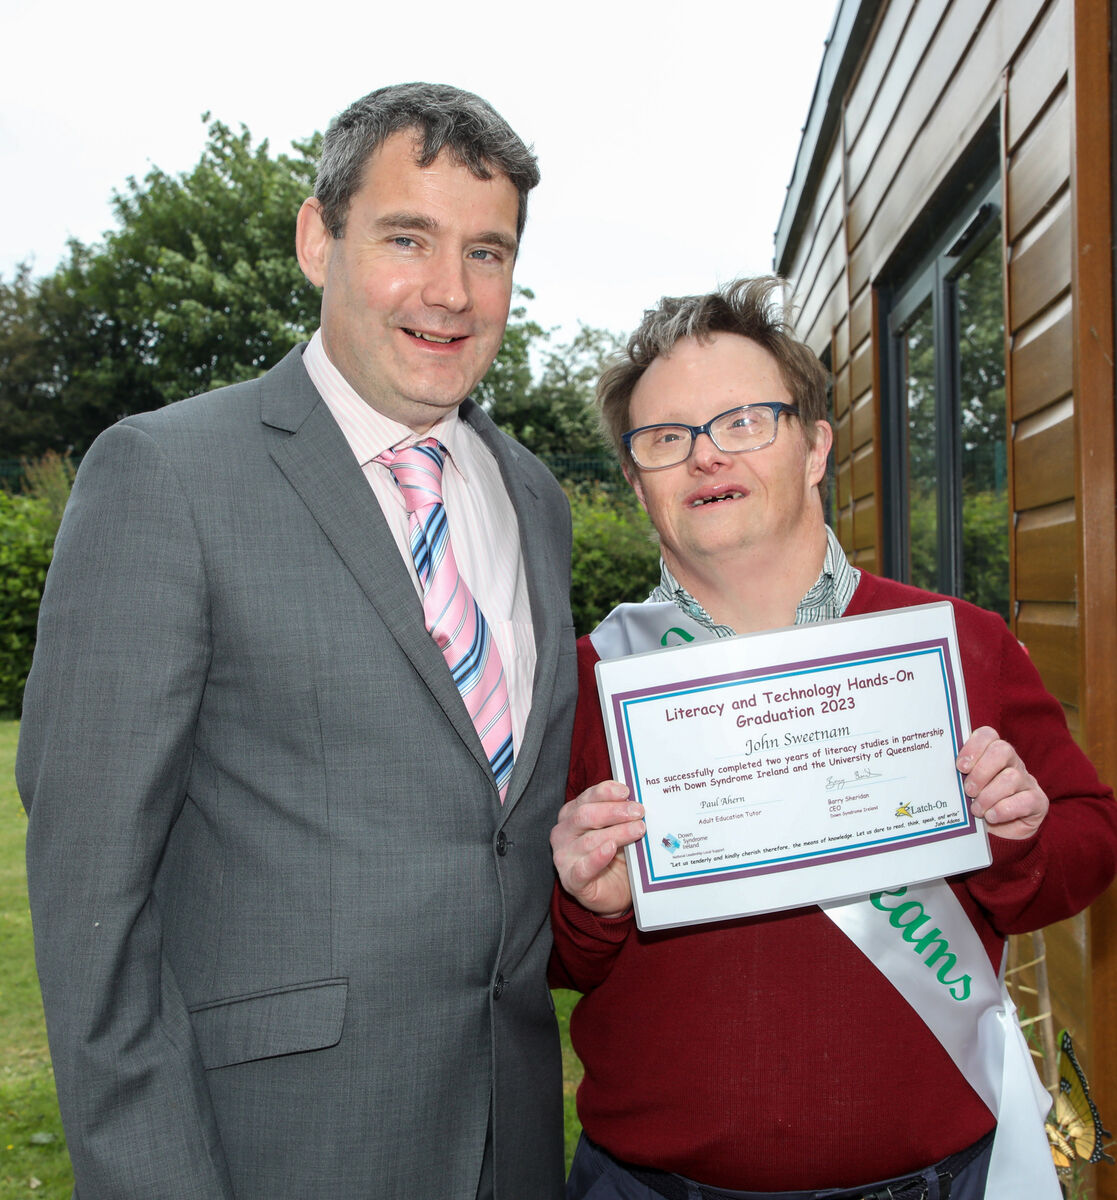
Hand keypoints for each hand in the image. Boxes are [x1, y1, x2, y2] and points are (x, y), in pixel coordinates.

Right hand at [551, 781, 644, 916]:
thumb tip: (639, 801)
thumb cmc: (615, 855)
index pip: (587, 798)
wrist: (615, 891)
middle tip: (638, 811)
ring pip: (589, 840)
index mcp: (571, 814)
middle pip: (585, 816)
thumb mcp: (618, 829)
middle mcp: (563, 833)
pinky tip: (611, 849)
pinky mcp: (571, 880)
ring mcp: (564, 857)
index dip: (606, 792)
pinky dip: (597, 858)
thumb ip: (622, 815)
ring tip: (638, 829)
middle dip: (614, 811)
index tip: (626, 792)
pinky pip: (583, 868)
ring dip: (617, 833)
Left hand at [957, 726, 1047, 839]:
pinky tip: (991, 816)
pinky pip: (1025, 800)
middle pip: (1002, 751)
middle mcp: (1012, 763)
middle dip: (981, 772)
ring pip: (1011, 777)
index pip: (988, 735)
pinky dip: (1004, 809)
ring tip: (976, 810)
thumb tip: (936, 775)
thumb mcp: (965, 787)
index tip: (960, 766)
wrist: (1002, 831)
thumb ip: (957, 777)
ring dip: (989, 795)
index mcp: (992, 753)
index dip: (973, 747)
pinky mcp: (1038, 801)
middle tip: (968, 790)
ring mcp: (1027, 781)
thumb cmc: (978, 802)